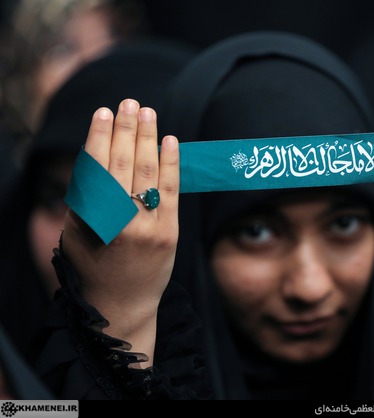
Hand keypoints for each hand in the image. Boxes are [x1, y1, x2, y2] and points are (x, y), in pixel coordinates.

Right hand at [62, 99, 179, 365]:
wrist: (122, 304)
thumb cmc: (94, 265)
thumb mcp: (76, 234)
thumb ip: (85, 199)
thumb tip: (97, 154)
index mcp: (89, 220)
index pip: (95, 168)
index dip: (100, 137)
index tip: (103, 112)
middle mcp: (119, 222)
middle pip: (123, 165)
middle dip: (126, 129)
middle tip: (129, 102)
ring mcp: (148, 228)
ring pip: (148, 173)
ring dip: (148, 138)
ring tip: (147, 112)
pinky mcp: (169, 233)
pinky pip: (171, 192)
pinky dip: (171, 164)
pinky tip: (170, 141)